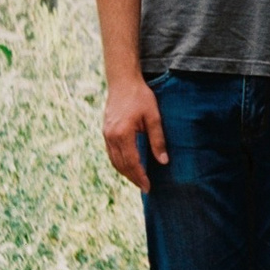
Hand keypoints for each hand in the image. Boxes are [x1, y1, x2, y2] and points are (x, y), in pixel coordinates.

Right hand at [102, 77, 167, 192]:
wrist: (123, 81)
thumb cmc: (141, 97)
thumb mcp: (154, 117)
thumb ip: (158, 139)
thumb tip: (163, 161)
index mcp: (123, 134)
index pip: (132, 162)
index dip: (140, 176)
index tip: (148, 187)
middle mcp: (111, 136)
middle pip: (121, 165)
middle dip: (133, 178)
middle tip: (145, 187)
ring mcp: (106, 134)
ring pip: (114, 160)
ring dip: (125, 172)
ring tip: (137, 179)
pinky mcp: (106, 131)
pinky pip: (111, 153)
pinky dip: (119, 162)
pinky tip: (128, 165)